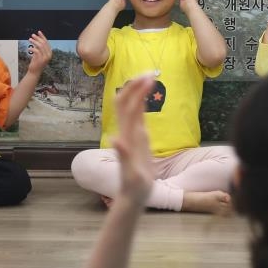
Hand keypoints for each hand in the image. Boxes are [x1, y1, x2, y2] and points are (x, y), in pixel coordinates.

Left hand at [25, 31, 51, 74]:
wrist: (35, 72)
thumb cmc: (36, 63)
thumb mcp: (38, 54)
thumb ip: (39, 48)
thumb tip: (36, 40)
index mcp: (49, 52)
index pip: (47, 42)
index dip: (42, 36)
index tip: (38, 32)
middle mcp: (49, 54)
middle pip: (44, 43)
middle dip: (38, 38)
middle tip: (32, 35)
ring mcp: (45, 57)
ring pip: (40, 46)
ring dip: (34, 42)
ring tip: (30, 39)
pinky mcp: (41, 59)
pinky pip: (37, 51)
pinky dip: (32, 49)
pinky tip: (28, 49)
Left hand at [112, 75, 154, 205]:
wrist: (132, 196)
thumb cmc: (133, 187)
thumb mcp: (131, 174)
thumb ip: (124, 156)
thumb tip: (116, 139)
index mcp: (127, 137)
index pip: (129, 108)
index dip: (136, 91)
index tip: (149, 78)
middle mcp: (127, 132)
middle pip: (126, 102)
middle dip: (135, 84)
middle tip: (151, 71)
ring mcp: (132, 134)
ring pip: (131, 106)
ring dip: (138, 90)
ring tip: (151, 76)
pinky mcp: (138, 138)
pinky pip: (138, 115)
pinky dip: (142, 101)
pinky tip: (149, 94)